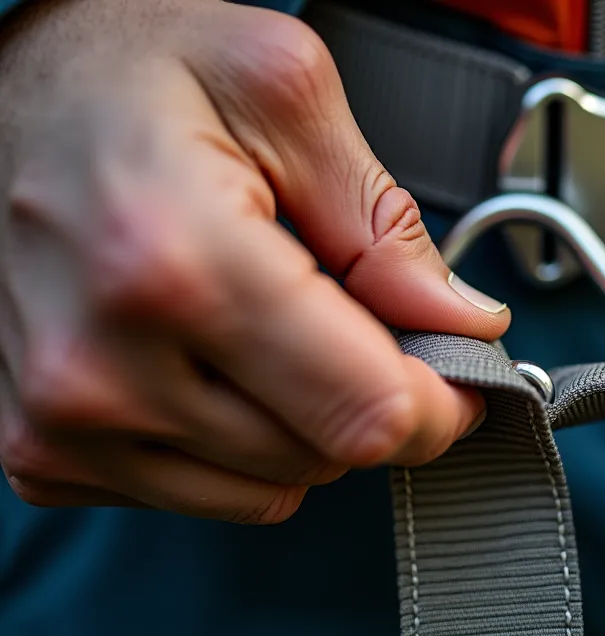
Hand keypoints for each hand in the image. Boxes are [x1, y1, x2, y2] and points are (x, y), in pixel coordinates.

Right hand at [0, 0, 508, 522]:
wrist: (6, 99)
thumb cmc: (127, 76)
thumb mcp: (284, 92)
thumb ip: (385, 225)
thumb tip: (463, 323)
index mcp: (175, 263)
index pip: (364, 412)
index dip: (441, 399)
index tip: (459, 366)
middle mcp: (102, 365)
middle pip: (327, 457)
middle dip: (375, 395)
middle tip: (360, 315)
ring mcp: (61, 422)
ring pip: (271, 488)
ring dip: (306, 422)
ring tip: (273, 323)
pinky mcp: (41, 453)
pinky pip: (202, 494)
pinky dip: (239, 443)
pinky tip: (215, 358)